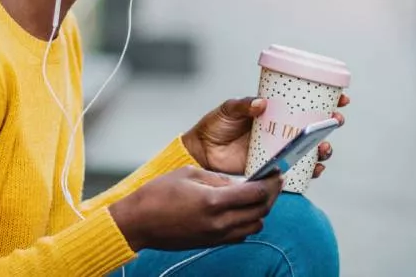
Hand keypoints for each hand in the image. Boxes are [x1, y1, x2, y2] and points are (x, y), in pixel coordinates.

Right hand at [108, 166, 281, 251]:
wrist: (138, 223)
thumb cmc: (157, 195)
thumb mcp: (188, 173)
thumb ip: (218, 179)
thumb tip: (239, 183)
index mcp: (213, 201)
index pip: (255, 193)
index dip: (270, 182)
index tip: (276, 172)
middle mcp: (219, 222)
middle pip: (261, 211)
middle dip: (271, 195)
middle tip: (273, 182)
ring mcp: (216, 236)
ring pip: (255, 226)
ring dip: (261, 210)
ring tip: (258, 195)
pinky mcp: (211, 243)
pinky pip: (241, 235)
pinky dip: (248, 222)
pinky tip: (242, 210)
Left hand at [183, 95, 350, 176]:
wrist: (201, 153)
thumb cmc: (214, 127)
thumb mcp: (227, 110)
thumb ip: (242, 106)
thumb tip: (261, 103)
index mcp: (274, 113)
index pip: (304, 105)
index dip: (326, 101)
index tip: (341, 98)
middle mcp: (280, 131)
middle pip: (314, 128)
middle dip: (330, 125)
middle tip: (335, 121)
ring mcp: (279, 151)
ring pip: (310, 151)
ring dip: (324, 150)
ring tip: (324, 148)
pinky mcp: (274, 170)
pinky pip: (299, 172)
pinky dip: (311, 172)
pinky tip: (316, 169)